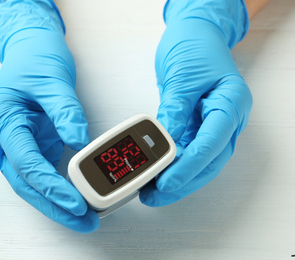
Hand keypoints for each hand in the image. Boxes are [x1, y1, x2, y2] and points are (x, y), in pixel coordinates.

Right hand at [0, 1, 98, 232]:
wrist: (29, 46)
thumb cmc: (34, 58)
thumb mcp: (51, 80)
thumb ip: (65, 112)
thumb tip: (80, 142)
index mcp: (4, 120)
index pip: (26, 162)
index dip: (50, 186)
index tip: (74, 201)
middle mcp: (7, 136)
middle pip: (26, 182)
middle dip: (53, 205)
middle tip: (82, 220)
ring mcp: (19, 141)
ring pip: (33, 181)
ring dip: (56, 201)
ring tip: (83, 215)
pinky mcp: (34, 142)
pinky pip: (44, 170)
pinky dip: (59, 186)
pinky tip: (76, 196)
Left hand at [140, 1, 251, 205]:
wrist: (195, 32)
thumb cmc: (196, 46)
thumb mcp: (183, 77)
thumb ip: (174, 111)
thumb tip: (162, 142)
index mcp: (231, 104)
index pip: (212, 143)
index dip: (189, 167)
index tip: (166, 181)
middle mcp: (225, 119)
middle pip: (208, 161)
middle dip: (182, 181)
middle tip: (155, 194)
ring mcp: (211, 124)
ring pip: (197, 160)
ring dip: (176, 177)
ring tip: (150, 190)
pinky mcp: (196, 124)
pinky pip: (185, 149)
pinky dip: (171, 162)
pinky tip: (156, 173)